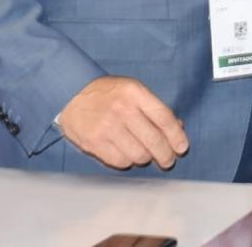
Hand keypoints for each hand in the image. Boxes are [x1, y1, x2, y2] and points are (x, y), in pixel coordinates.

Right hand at [58, 76, 188, 169]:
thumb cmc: (107, 93)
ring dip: (146, 159)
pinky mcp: (94, 143)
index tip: (182, 148)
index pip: (164, 118)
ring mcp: (107, 128)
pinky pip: (120, 161)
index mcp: (135, 93)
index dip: (177, 136)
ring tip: (146, 156)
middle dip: (166, 155)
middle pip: (154, 140)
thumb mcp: (132, 90)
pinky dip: (128, 162)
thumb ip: (154, 108)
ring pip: (139, 155)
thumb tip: (178, 128)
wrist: (69, 94)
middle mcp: (122, 110)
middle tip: (168, 160)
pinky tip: (128, 156)